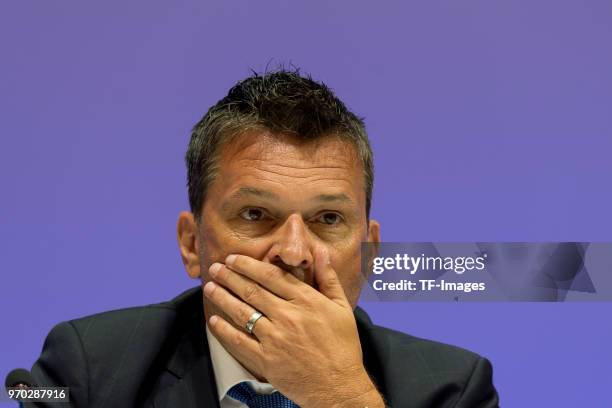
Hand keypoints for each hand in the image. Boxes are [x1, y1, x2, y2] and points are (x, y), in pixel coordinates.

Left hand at [203, 247, 384, 407]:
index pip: (271, 276)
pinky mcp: (266, 361)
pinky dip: (224, 331)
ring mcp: (275, 339)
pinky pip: (239, 342)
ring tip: (209, 287)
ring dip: (223, 298)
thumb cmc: (342, 346)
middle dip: (230, 276)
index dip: (249, 265)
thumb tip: (320, 251)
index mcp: (307, 301)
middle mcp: (288, 316)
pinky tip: (214, 321)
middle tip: (216, 267)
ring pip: (243, 312)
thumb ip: (328, 277)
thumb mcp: (342, 307)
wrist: (338, 386)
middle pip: (252, 291)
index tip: (234, 258)